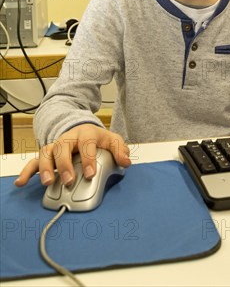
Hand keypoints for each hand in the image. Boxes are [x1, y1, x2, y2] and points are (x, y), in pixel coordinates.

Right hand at [14, 124, 130, 187]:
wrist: (80, 128)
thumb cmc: (96, 138)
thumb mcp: (111, 140)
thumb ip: (120, 149)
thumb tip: (126, 161)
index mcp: (86, 134)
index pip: (87, 143)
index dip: (88, 158)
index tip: (90, 174)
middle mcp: (68, 138)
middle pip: (63, 147)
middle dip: (65, 164)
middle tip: (69, 180)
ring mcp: (56, 146)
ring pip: (46, 153)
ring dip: (45, 167)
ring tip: (47, 182)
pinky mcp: (47, 154)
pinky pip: (34, 161)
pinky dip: (27, 171)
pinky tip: (21, 182)